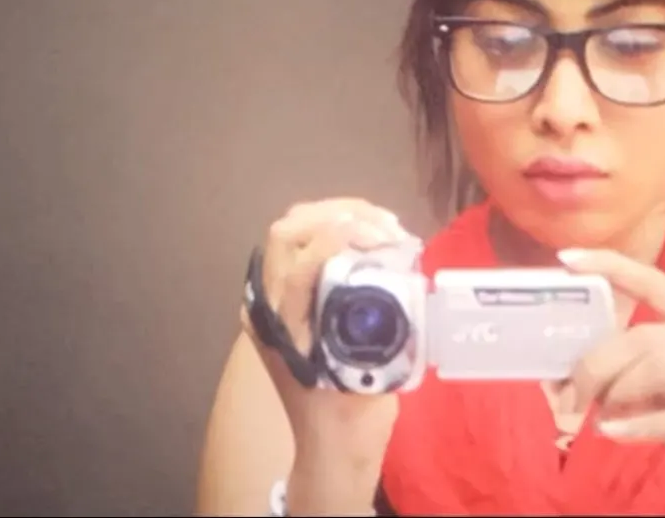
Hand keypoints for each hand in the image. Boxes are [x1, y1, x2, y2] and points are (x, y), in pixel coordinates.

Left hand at [245, 198, 413, 512]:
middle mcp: (267, 310)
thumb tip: (397, 275)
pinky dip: (333, 233)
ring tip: (381, 225)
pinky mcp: (286, 303)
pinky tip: (367, 238)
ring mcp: (272, 304)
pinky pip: (301, 251)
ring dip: (335, 217)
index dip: (337, 238)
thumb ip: (379, 333)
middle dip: (336, 214)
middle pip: (286, 234)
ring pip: (291, 236)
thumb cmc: (351, 419)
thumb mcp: (371, 379)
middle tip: (384, 225)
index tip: (382, 236)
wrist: (330, 450)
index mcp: (282, 330)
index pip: (298, 265)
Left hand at [560, 249, 664, 511]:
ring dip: (616, 395)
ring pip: (658, 366)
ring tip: (599, 419)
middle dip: (595, 367)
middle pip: (644, 337)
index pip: (655, 281)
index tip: (566, 260)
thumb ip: (631, 372)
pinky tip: (615, 433)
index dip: (611, 268)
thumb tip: (566, 372)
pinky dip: (640, 424)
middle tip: (569, 399)